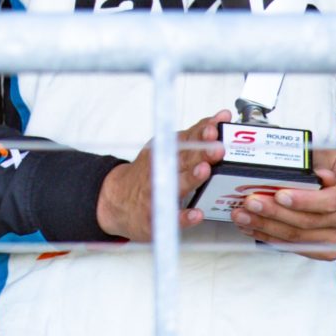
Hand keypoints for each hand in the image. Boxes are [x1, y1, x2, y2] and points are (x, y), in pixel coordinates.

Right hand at [96, 111, 228, 240]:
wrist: (115, 199)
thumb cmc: (148, 174)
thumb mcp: (165, 149)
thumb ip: (194, 137)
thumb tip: (220, 118)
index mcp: (167, 153)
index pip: (186, 140)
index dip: (200, 133)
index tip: (214, 127)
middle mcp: (161, 170)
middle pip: (183, 160)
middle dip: (200, 153)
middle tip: (217, 148)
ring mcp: (157, 193)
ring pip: (176, 185)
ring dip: (191, 178)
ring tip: (204, 170)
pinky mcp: (155, 216)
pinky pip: (171, 216)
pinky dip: (183, 216)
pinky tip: (196, 214)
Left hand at [232, 148, 335, 259]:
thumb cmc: (330, 167)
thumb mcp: (325, 156)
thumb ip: (316, 164)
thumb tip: (314, 174)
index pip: (330, 200)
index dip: (304, 200)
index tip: (279, 195)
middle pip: (310, 222)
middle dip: (275, 213)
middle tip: (249, 203)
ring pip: (300, 238)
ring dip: (267, 228)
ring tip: (242, 216)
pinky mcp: (327, 249)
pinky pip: (297, 247)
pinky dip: (271, 238)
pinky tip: (252, 228)